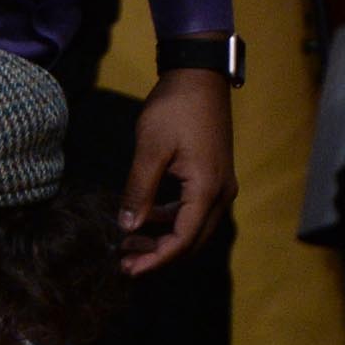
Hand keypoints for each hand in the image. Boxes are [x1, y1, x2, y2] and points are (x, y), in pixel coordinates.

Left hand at [118, 68, 235, 275]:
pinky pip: (193, 212)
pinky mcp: (214, 177)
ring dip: (163, 240)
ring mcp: (221, 185)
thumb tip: (127, 227)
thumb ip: (139, 191)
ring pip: (193, 229)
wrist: (199, 74)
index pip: (182, 241)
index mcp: (207, 189)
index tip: (127, 269)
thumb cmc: (175, 108)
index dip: (154, 260)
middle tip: (124, 263)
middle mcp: (221, 193)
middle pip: (191, 242)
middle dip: (158, 256)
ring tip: (129, 244)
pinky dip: (170, 222)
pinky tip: (146, 219)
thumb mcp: (150, 149)